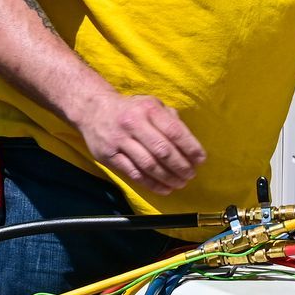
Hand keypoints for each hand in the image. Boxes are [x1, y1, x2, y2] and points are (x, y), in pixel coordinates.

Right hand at [75, 92, 206, 195]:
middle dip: (181, 166)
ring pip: (148, 165)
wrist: (93, 110)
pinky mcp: (109, 156)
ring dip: (168, 178)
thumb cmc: (132, 109)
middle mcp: (133, 123)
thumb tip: (191, 144)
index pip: (174, 131)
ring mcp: (119, 140)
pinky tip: (163, 188)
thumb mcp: (152, 105)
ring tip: (180, 183)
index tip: (200, 160)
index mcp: (148, 109)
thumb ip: (171, 120)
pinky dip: (151, 184)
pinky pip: (133, 173)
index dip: (190, 148)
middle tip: (191, 175)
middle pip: (163, 151)